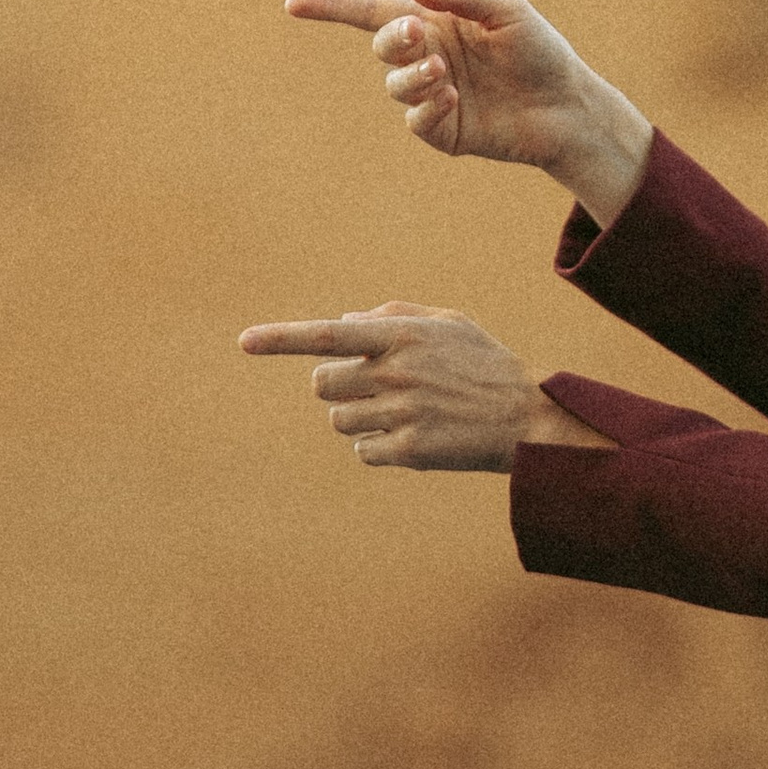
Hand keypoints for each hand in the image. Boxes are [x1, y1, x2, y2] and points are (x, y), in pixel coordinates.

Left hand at [237, 303, 614, 468]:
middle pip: (323, 385)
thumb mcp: (447, 323)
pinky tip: (409, 436)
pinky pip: (361, 450)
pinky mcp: (406, 452)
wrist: (524, 417)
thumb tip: (343, 324)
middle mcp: (394, 373)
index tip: (244, 341)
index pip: (326, 335)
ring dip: (357, 418)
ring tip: (399, 412)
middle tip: (374, 387)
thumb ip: (393, 316)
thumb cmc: (483, 364)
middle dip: (339, 386)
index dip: (281, 338)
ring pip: (337, 421)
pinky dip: (375, 446)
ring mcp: (399, 414)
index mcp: (400, 336)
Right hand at [279, 0, 652, 224]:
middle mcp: (428, 56)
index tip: (292, 5)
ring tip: (443, 72)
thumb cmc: (540, 50)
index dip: (332, 7)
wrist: (568, 106)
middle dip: (393, 38)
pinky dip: (427, 106)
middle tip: (419, 34)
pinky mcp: (443, 130)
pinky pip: (416, 119)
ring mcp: (432, 95)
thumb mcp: (508, 10)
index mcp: (436, 22)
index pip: (373, 11)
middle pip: (382, 44)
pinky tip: (454, 98)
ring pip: (395, 84)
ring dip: (412, 75)